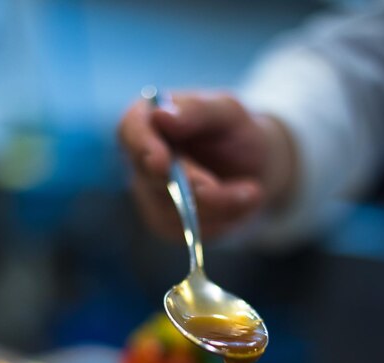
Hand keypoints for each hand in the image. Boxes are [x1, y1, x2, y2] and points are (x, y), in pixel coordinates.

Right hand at [118, 91, 294, 240]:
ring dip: (221, 205)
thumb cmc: (235, 132)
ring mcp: (150, 197)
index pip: (130, 131)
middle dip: (197, 185)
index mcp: (147, 121)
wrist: (253, 169)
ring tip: (252, 191)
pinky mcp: (167, 225)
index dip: (143, 147)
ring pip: (175, 212)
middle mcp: (140, 161)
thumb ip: (196, 110)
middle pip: (154, 179)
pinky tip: (240, 203)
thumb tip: (160, 115)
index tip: (162, 163)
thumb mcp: (227, 111)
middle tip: (239, 189)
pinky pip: (189, 231)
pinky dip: (222, 220)